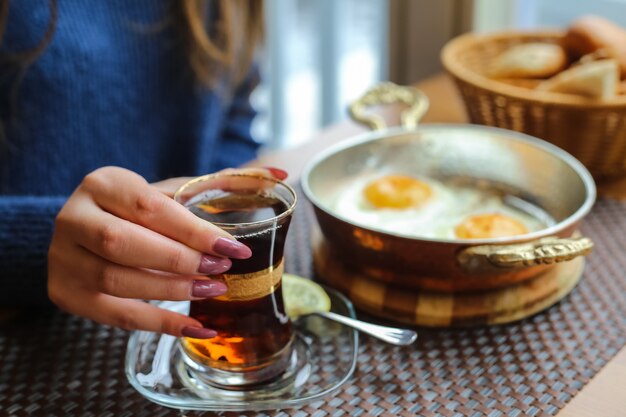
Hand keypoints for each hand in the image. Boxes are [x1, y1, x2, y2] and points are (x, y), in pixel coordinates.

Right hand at [47, 166, 287, 337]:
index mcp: (103, 183)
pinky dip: (161, 325)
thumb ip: (224, 183)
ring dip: (171, 291)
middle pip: (125, 243)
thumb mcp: (174, 192)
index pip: (149, 207)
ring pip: (117, 280)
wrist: (88, 231)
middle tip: (220, 273)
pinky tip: (197, 328)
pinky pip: (115, 316)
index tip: (234, 250)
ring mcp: (64, 258)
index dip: (193, 231)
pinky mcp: (66, 293)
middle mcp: (74, 217)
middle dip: (180, 261)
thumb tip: (281, 171)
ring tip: (211, 292)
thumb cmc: (141, 211)